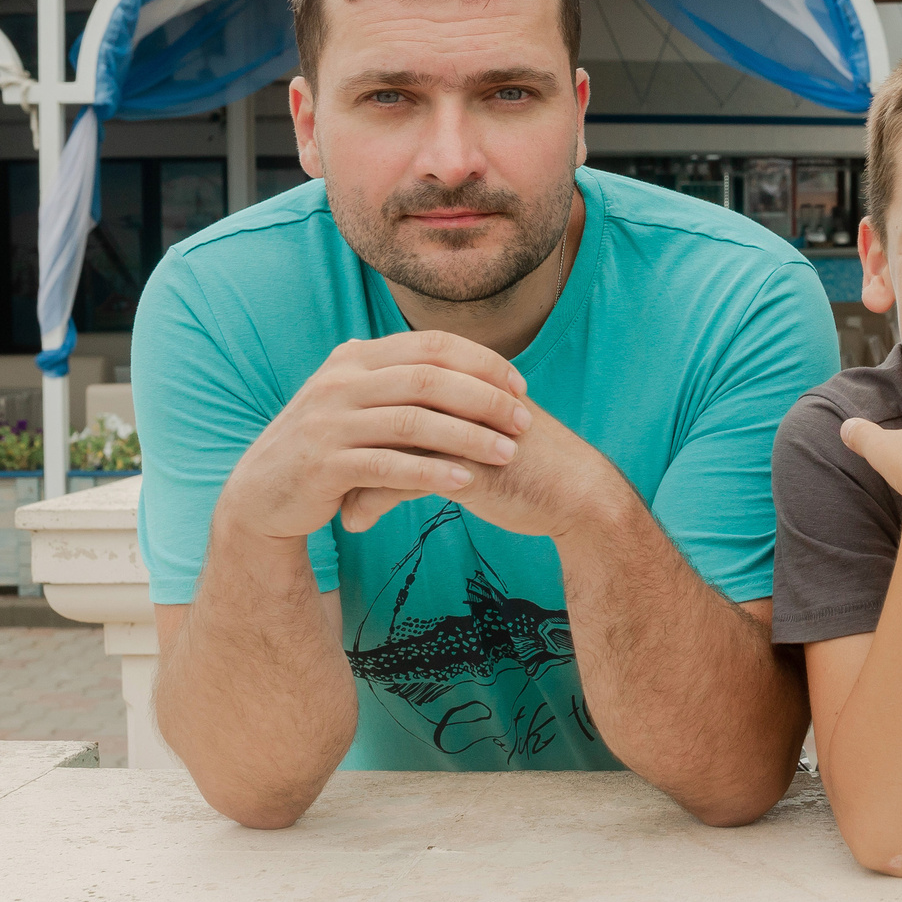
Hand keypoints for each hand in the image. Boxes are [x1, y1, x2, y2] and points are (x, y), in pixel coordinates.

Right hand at [213, 332, 531, 541]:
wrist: (262, 495)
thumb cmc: (326, 446)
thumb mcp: (355, 398)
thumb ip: (395, 376)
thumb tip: (452, 354)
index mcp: (355, 358)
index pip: (432, 345)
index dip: (482, 362)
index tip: (519, 386)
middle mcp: (340, 382)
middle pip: (429, 379)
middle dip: (485, 399)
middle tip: (524, 422)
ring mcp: (328, 422)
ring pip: (414, 422)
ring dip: (468, 437)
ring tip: (508, 454)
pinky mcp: (323, 466)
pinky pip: (389, 466)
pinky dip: (431, 472)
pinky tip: (466, 481)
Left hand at [353, 397, 624, 539]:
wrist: (578, 494)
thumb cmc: (530, 463)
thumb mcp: (485, 427)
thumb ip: (448, 413)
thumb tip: (401, 415)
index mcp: (463, 380)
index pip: (392, 384)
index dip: (359, 413)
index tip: (336, 442)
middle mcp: (459, 398)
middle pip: (381, 411)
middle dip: (347, 445)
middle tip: (323, 473)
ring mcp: (462, 430)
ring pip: (384, 446)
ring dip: (351, 477)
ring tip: (335, 504)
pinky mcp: (467, 469)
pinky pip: (401, 482)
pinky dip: (371, 502)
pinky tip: (355, 521)